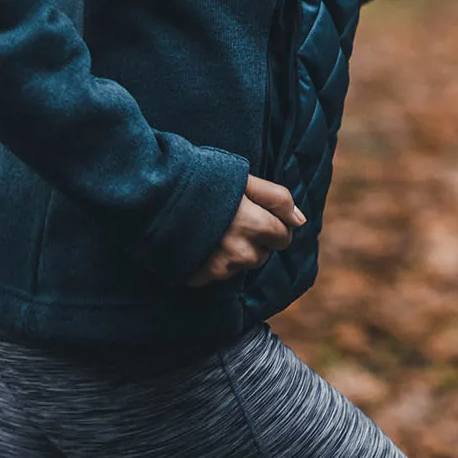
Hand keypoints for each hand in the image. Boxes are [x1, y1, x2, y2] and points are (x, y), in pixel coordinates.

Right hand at [185, 176, 305, 286]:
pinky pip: (217, 275)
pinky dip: (212, 262)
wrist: (157, 194)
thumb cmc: (204, 180)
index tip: (258, 214)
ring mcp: (219, 267)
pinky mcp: (200, 278)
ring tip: (215, 230)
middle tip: (232, 219)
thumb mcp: (245, 180)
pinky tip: (201, 243)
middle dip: (255, 240)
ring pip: (241, 265)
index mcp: (255, 224)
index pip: (283, 236)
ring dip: (235, 252)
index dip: (274, 224)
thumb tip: (300, 221)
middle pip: (262, 254)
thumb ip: (277, 199)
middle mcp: (241, 251)